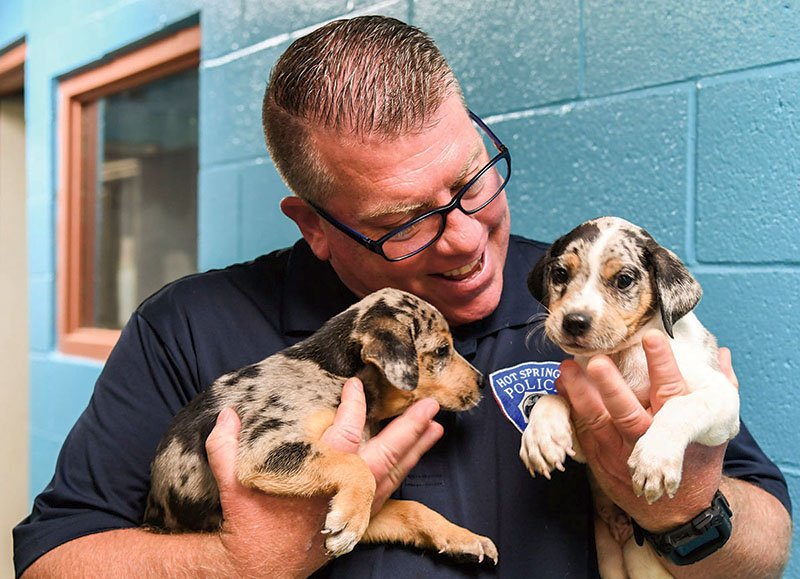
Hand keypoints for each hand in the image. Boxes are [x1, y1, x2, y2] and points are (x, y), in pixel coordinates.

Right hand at [205, 378, 442, 575]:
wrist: (258, 567)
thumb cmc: (249, 520)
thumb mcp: (231, 481)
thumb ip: (225, 445)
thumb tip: (227, 414)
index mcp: (319, 472)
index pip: (344, 430)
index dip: (354, 404)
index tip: (358, 385)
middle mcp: (344, 489)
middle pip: (385, 452)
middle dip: (409, 428)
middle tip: (430, 406)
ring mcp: (355, 507)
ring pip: (393, 473)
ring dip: (416, 451)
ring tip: (435, 429)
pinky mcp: (358, 522)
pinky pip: (388, 493)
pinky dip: (403, 474)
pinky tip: (413, 462)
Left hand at [557, 330, 734, 530]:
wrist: (680, 512)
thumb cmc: (697, 461)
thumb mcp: (715, 429)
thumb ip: (721, 390)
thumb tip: (726, 355)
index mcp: (678, 423)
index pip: (670, 388)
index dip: (662, 363)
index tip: (653, 337)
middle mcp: (648, 437)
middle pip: (627, 411)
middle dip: (611, 386)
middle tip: (598, 361)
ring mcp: (622, 450)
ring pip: (599, 421)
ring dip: (580, 395)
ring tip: (567, 369)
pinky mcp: (602, 458)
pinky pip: (583, 433)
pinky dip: (570, 411)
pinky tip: (560, 389)